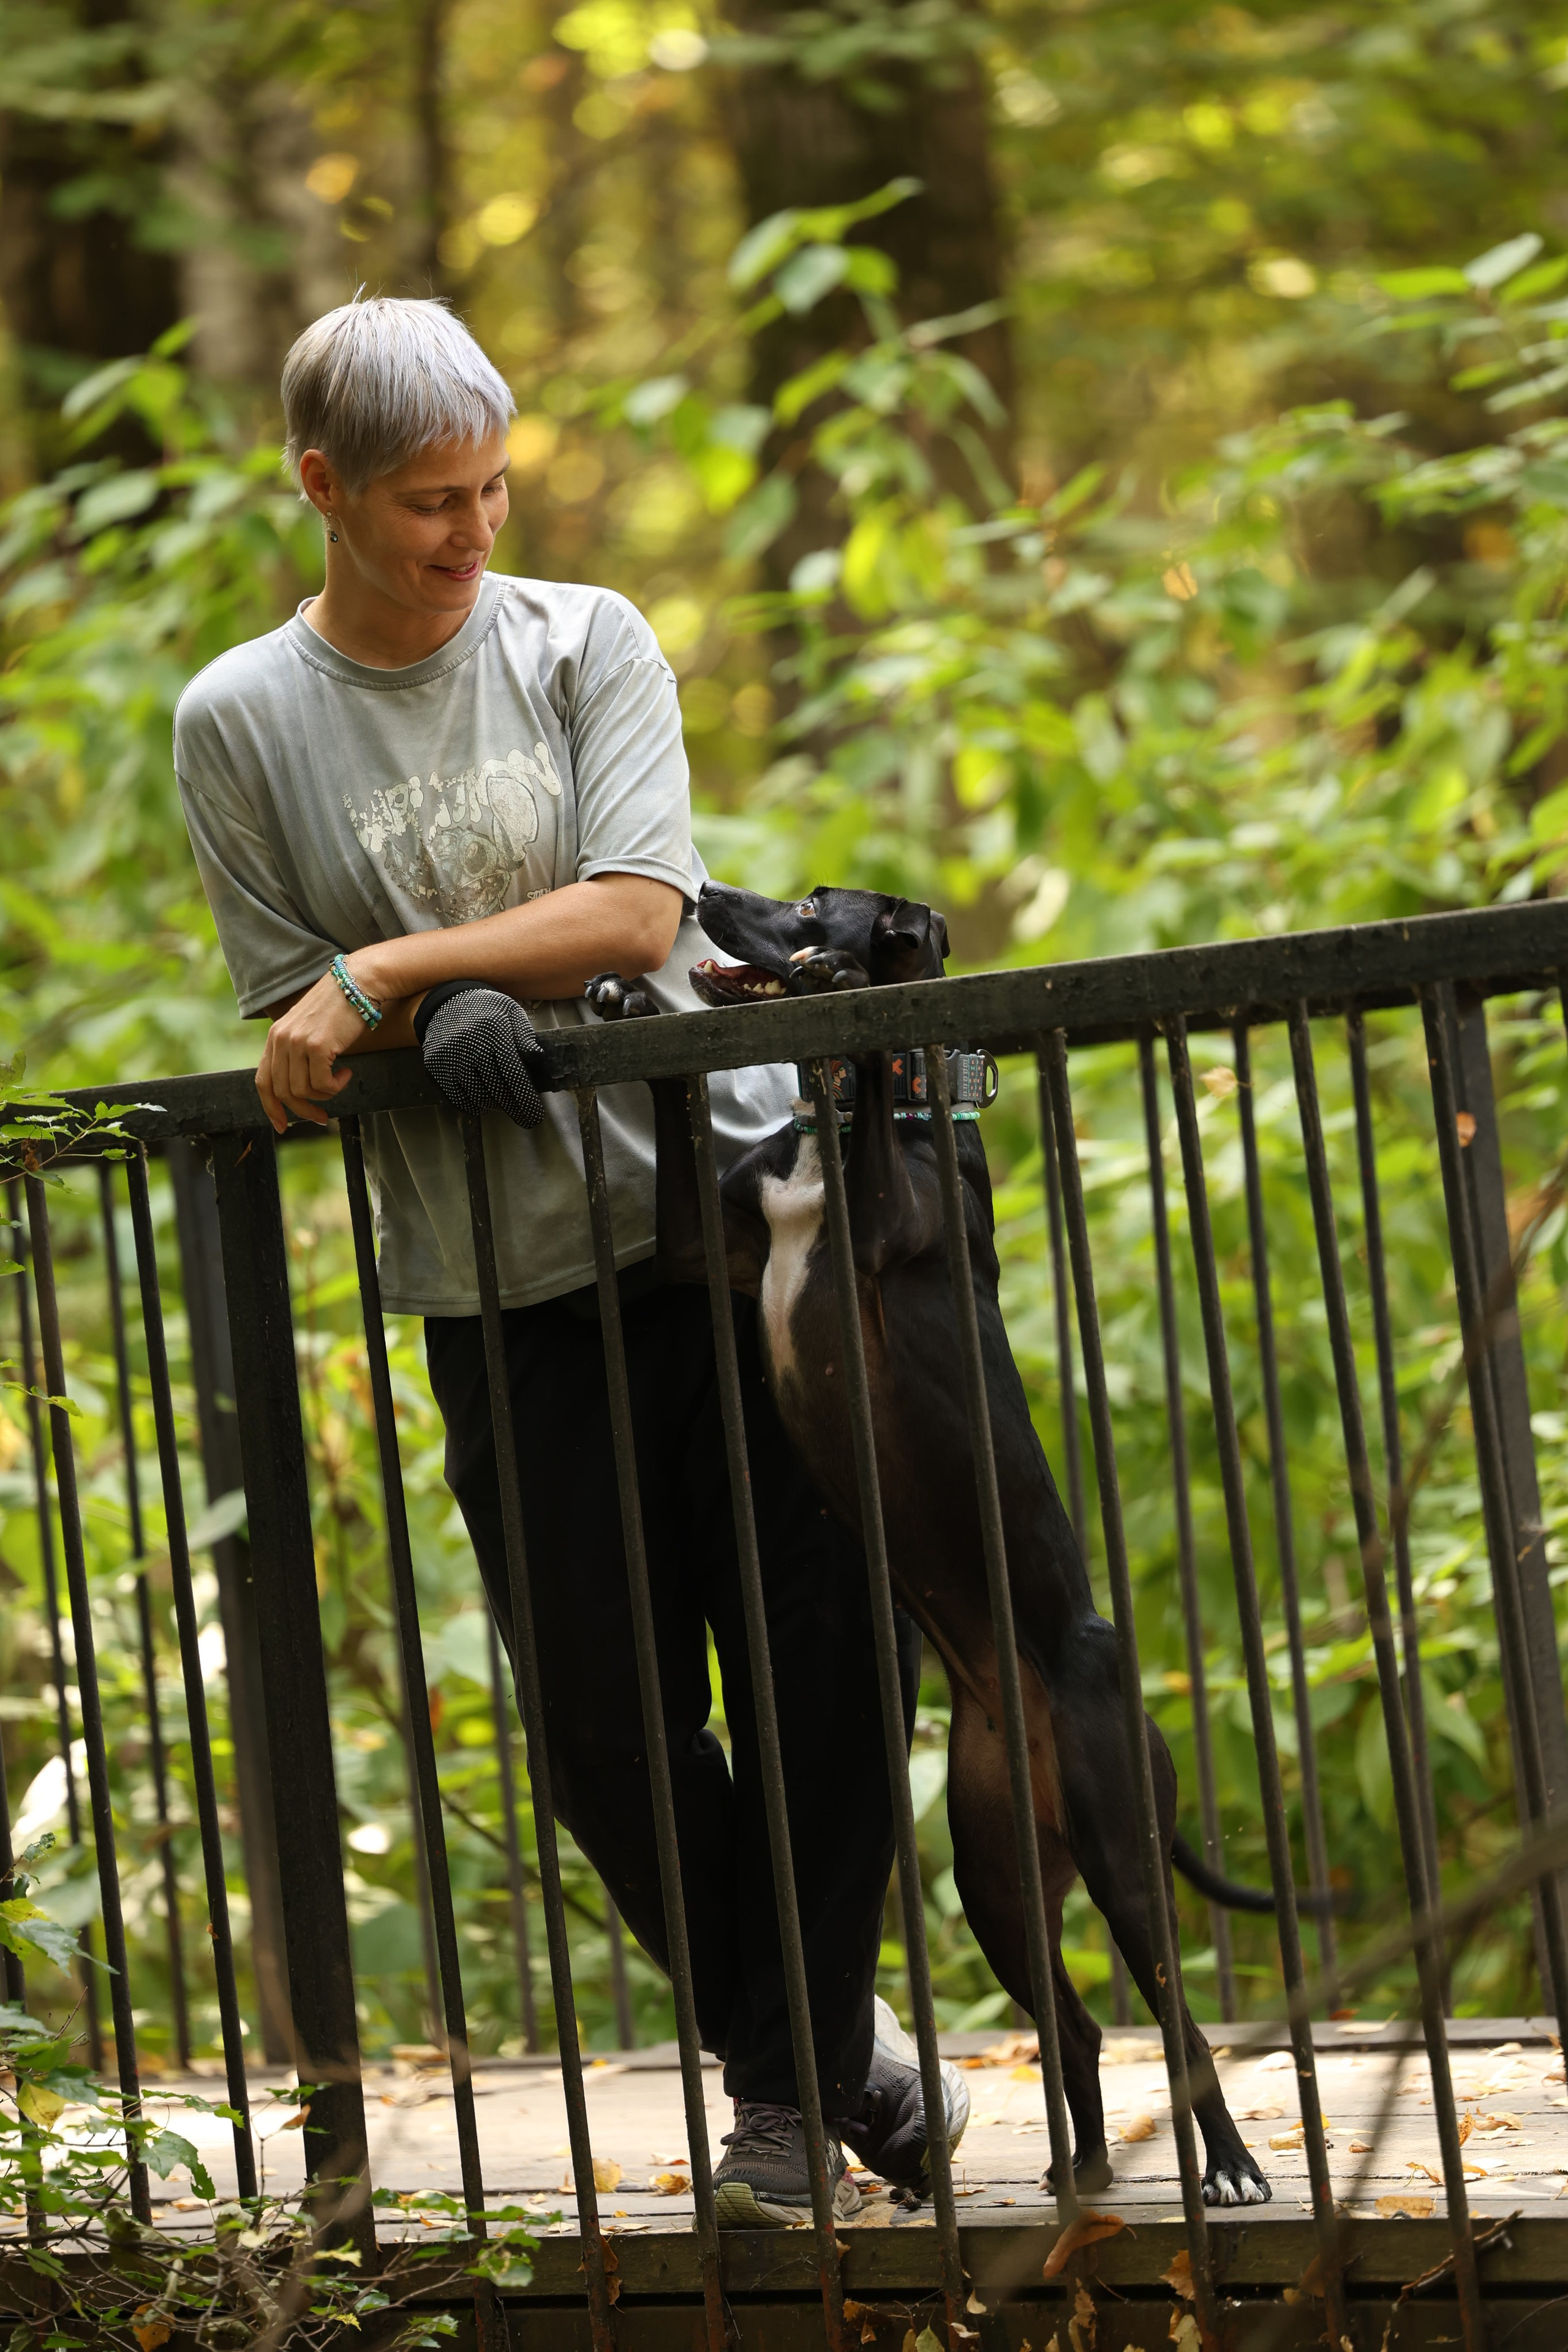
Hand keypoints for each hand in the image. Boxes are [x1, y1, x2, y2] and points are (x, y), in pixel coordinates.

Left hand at [255, 968, 369, 1132]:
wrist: (358, 983)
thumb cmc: (339, 1008)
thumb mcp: (308, 1029)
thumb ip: (297, 1052)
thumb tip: (299, 1089)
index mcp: (275, 1037)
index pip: (263, 1081)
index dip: (270, 1108)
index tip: (281, 1125)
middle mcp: (281, 1040)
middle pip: (284, 1092)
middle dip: (303, 1110)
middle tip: (322, 1118)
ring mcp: (297, 1042)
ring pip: (303, 1091)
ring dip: (325, 1095)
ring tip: (340, 1080)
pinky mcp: (317, 1046)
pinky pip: (323, 1084)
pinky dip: (336, 1086)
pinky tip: (346, 1072)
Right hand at [417, 985, 549, 1127]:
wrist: (445, 1002)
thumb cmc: (486, 1010)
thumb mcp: (510, 1012)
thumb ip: (525, 1035)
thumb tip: (537, 1058)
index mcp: (493, 1032)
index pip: (513, 1073)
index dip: (525, 1098)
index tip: (536, 1115)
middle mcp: (470, 1047)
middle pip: (497, 1090)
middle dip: (515, 1109)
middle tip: (527, 1119)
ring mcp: (451, 1059)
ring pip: (478, 1097)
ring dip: (495, 1106)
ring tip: (505, 1105)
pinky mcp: (436, 1067)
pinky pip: (458, 1098)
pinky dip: (474, 1105)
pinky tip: (485, 1103)